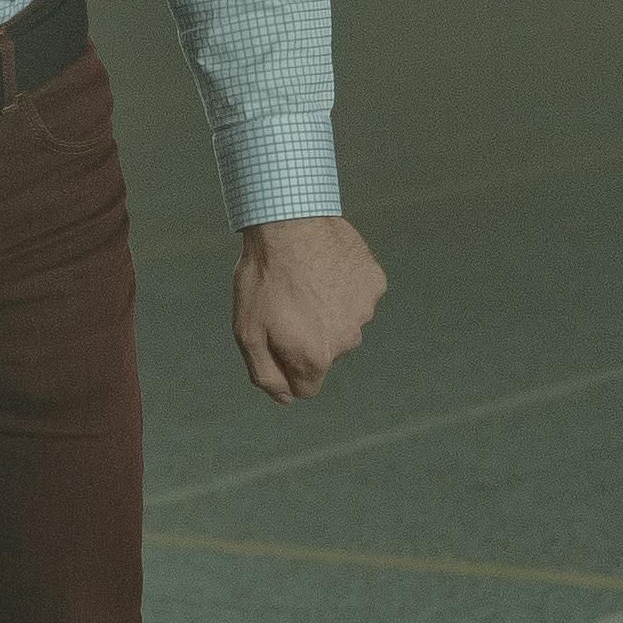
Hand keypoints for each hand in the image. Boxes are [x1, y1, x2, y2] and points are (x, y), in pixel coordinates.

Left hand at [230, 217, 384, 402]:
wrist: (289, 222)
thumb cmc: (262, 278)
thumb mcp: (248, 332)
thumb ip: (266, 375)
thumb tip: (285, 400)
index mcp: (315, 358)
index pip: (305, 386)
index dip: (286, 364)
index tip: (276, 337)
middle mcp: (347, 341)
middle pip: (325, 353)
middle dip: (307, 335)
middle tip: (286, 301)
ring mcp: (365, 311)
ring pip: (343, 322)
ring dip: (326, 308)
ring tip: (304, 279)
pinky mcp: (374, 283)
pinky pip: (357, 294)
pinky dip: (343, 285)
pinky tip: (325, 266)